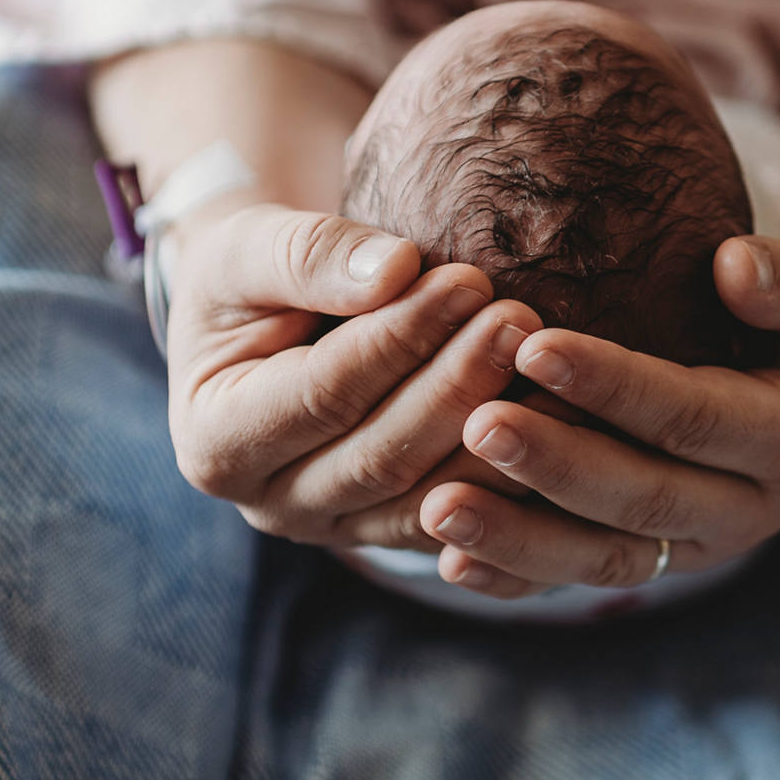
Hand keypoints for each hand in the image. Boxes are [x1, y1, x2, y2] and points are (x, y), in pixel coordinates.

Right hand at [165, 204, 543, 549]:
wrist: (267, 316)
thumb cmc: (251, 273)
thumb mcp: (251, 248)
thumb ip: (309, 254)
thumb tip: (394, 271)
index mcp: (217, 441)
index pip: (322, 394)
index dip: (399, 339)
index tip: (469, 280)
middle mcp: (270, 503)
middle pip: (382, 456)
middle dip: (458, 386)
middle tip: (522, 318)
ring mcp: (333, 530)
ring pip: (430, 499)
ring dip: (498, 435)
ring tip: (551, 361)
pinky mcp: (390, 532)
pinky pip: (463, 519)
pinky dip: (513, 474)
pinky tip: (563, 417)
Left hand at [416, 235, 779, 596]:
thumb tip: (734, 266)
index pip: (694, 416)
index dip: (617, 386)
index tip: (535, 346)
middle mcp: (745, 511)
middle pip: (642, 498)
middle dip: (554, 466)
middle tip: (475, 423)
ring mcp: (695, 548)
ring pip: (602, 557)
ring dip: (518, 537)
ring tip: (436, 506)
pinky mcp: (652, 565)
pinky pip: (578, 578)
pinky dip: (515, 577)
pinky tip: (450, 560)